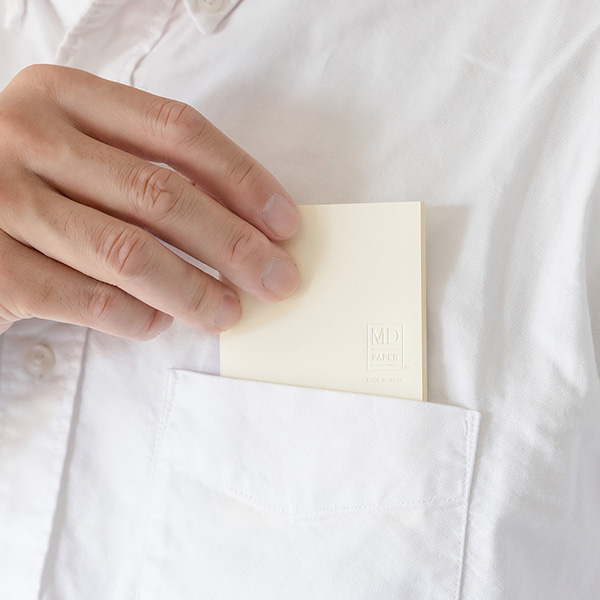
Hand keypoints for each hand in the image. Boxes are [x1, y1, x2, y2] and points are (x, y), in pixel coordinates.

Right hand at [0, 65, 300, 338]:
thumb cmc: (33, 184)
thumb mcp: (80, 152)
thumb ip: (147, 172)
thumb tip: (245, 225)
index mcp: (63, 96)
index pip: (177, 131)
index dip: (243, 180)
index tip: (285, 224)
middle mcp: (27, 137)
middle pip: (161, 194)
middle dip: (233, 244)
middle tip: (276, 279)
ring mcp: (1, 201)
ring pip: (127, 252)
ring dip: (193, 289)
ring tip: (228, 311)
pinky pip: (85, 299)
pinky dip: (133, 316)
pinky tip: (157, 322)